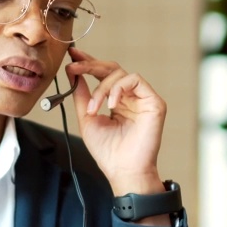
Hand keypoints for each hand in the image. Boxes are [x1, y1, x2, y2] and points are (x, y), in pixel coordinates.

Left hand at [65, 47, 165, 196]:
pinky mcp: (154, 101)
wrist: (124, 171)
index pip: (102, 75)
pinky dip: (119, 88)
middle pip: (111, 68)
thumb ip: (82, 96)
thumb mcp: (87, 120)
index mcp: (116, 101)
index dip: (88, 62)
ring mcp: (142, 98)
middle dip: (90, 65)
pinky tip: (111, 105)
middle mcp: (130, 97)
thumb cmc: (108, 152)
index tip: (72, 55)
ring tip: (93, 108)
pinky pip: (135, 80)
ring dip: (102, 88)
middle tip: (74, 67)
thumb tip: (73, 74)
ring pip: (120, 73)